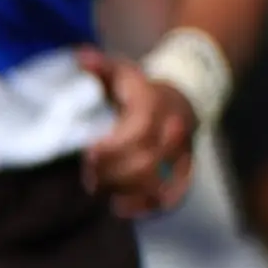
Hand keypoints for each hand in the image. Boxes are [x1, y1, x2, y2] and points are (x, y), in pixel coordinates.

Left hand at [74, 50, 198, 217]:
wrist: (184, 94)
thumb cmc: (141, 87)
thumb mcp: (121, 71)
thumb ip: (100, 67)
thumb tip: (81, 57)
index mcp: (152, 106)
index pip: (136, 133)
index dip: (112, 149)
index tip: (89, 155)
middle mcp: (171, 129)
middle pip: (146, 162)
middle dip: (114, 175)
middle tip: (90, 180)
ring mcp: (181, 151)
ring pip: (159, 181)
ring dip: (128, 192)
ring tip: (103, 193)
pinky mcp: (185, 168)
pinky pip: (174, 194)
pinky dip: (149, 207)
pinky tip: (124, 209)